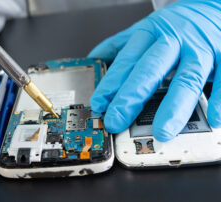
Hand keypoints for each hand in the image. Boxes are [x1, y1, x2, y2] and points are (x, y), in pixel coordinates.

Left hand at [88, 0, 220, 141]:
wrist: (213, 5)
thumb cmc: (177, 24)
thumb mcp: (145, 28)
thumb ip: (119, 44)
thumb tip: (94, 58)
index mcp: (150, 34)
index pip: (126, 61)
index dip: (111, 83)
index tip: (99, 104)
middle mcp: (174, 41)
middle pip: (150, 70)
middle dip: (131, 97)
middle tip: (117, 121)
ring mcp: (200, 49)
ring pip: (187, 78)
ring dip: (174, 106)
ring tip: (162, 131)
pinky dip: (220, 99)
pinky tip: (213, 118)